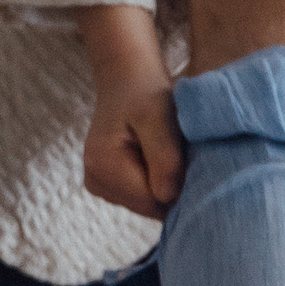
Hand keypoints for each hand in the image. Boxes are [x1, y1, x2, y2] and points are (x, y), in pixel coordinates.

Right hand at [78, 3, 183, 218]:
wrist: (128, 79)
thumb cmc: (146, 93)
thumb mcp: (159, 118)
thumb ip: (164, 157)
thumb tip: (167, 197)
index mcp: (103, 167)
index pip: (153, 203)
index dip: (178, 187)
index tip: (189, 159)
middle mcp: (96, 182)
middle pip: (150, 206)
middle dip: (171, 186)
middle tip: (180, 152)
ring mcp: (100, 186)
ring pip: (149, 204)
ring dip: (165, 183)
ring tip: (167, 151)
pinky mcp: (109, 185)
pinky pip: (144, 197)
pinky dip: (157, 182)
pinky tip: (158, 159)